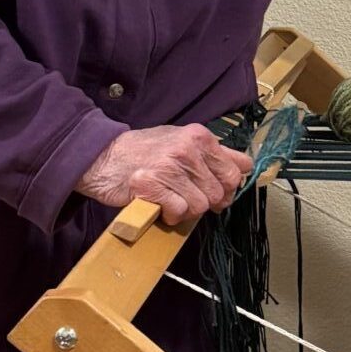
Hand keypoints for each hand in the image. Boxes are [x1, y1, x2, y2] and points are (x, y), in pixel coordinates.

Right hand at [75, 124, 252, 224]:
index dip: (228, 187)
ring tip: (168, 198)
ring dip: (185, 209)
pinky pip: (178, 212)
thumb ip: (214, 154)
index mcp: (200, 136)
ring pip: (200, 206)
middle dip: (205, 202)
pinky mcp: (152, 185)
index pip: (236, 170)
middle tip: (186, 197)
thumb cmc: (146, 151)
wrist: (104, 156)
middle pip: (219, 193)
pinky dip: (169, 214)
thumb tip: (246, 167)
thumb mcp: (183, 141)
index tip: (215, 190)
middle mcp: (188, 149)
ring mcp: (169, 166)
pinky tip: (158, 204)